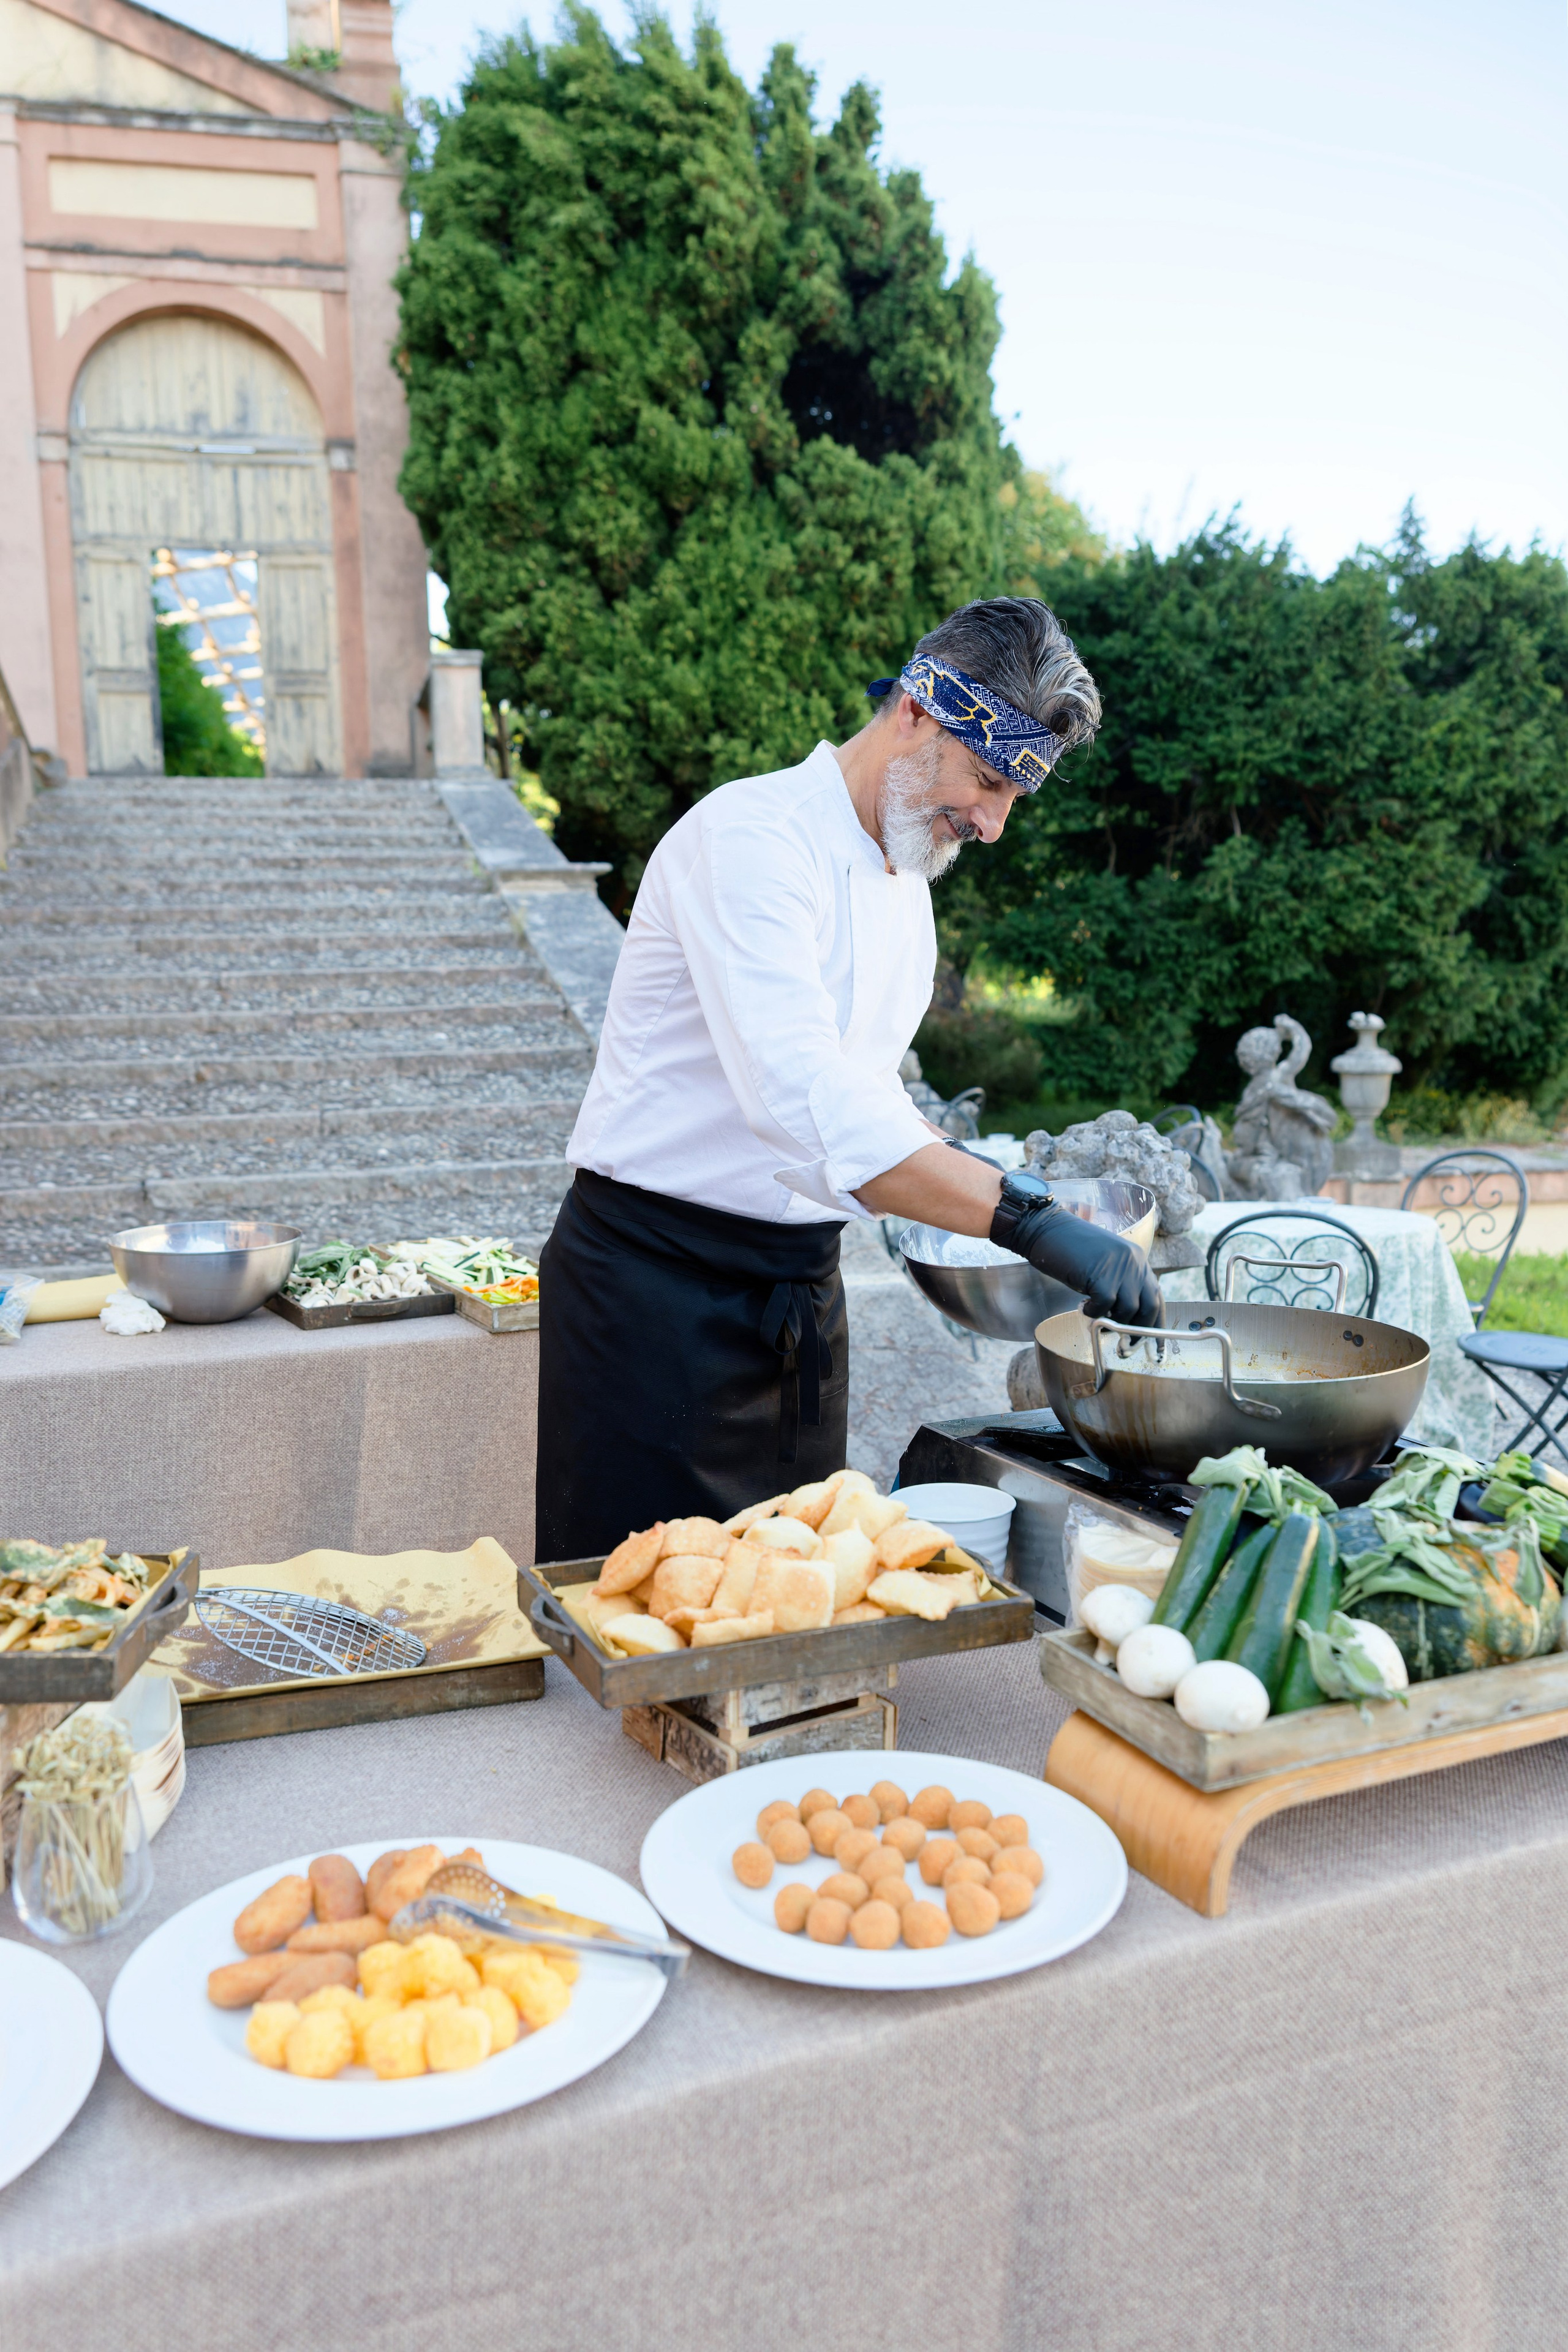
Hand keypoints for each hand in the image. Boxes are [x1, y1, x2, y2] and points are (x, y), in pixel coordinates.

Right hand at [990, 1176, 1162, 1327]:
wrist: (1046, 1229)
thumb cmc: (1069, 1248)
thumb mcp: (1103, 1264)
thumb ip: (1119, 1283)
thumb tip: (1125, 1318)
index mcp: (1136, 1259)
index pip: (1157, 1295)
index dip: (1155, 1321)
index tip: (1151, 1341)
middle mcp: (1133, 1262)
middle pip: (1150, 1305)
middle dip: (1138, 1330)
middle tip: (1123, 1344)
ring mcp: (1119, 1268)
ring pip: (1128, 1310)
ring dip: (1111, 1321)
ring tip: (1093, 1316)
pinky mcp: (1101, 1275)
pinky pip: (1104, 1308)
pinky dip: (1092, 1313)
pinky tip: (1081, 1306)